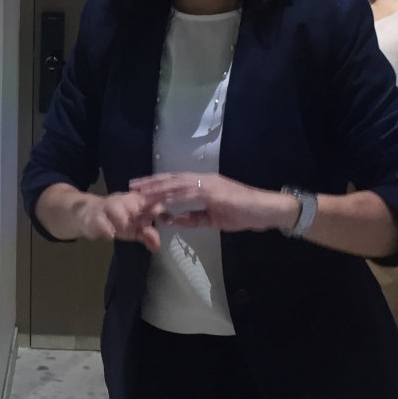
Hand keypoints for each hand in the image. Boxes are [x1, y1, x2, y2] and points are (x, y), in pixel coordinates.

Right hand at [75, 190, 164, 251]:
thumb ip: (148, 235)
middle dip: (140, 217)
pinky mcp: (95, 216)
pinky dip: (106, 228)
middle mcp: (124, 200)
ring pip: (116, 209)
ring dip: (123, 221)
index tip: (168, 221)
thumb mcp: (135, 228)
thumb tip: (158, 247)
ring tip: (126, 232)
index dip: (160, 211)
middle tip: (145, 230)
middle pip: (135, 205)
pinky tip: (110, 236)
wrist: (88, 214)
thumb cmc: (117, 220)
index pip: (152, 202)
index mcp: (138, 201)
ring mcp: (108, 207)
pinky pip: (101, 221)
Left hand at [127, 172, 299, 233]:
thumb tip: (173, 219)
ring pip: (176, 184)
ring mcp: (208, 184)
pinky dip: (174, 195)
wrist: (265, 210)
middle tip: (132, 186)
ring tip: (141, 191)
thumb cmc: (243, 213)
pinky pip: (189, 193)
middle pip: (171, 179)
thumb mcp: (214, 218)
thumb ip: (194, 217)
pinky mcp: (214, 191)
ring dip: (157, 188)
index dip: (157, 184)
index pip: (175, 182)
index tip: (140, 188)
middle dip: (151, 183)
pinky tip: (161, 199)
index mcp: (203, 184)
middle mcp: (203, 180)